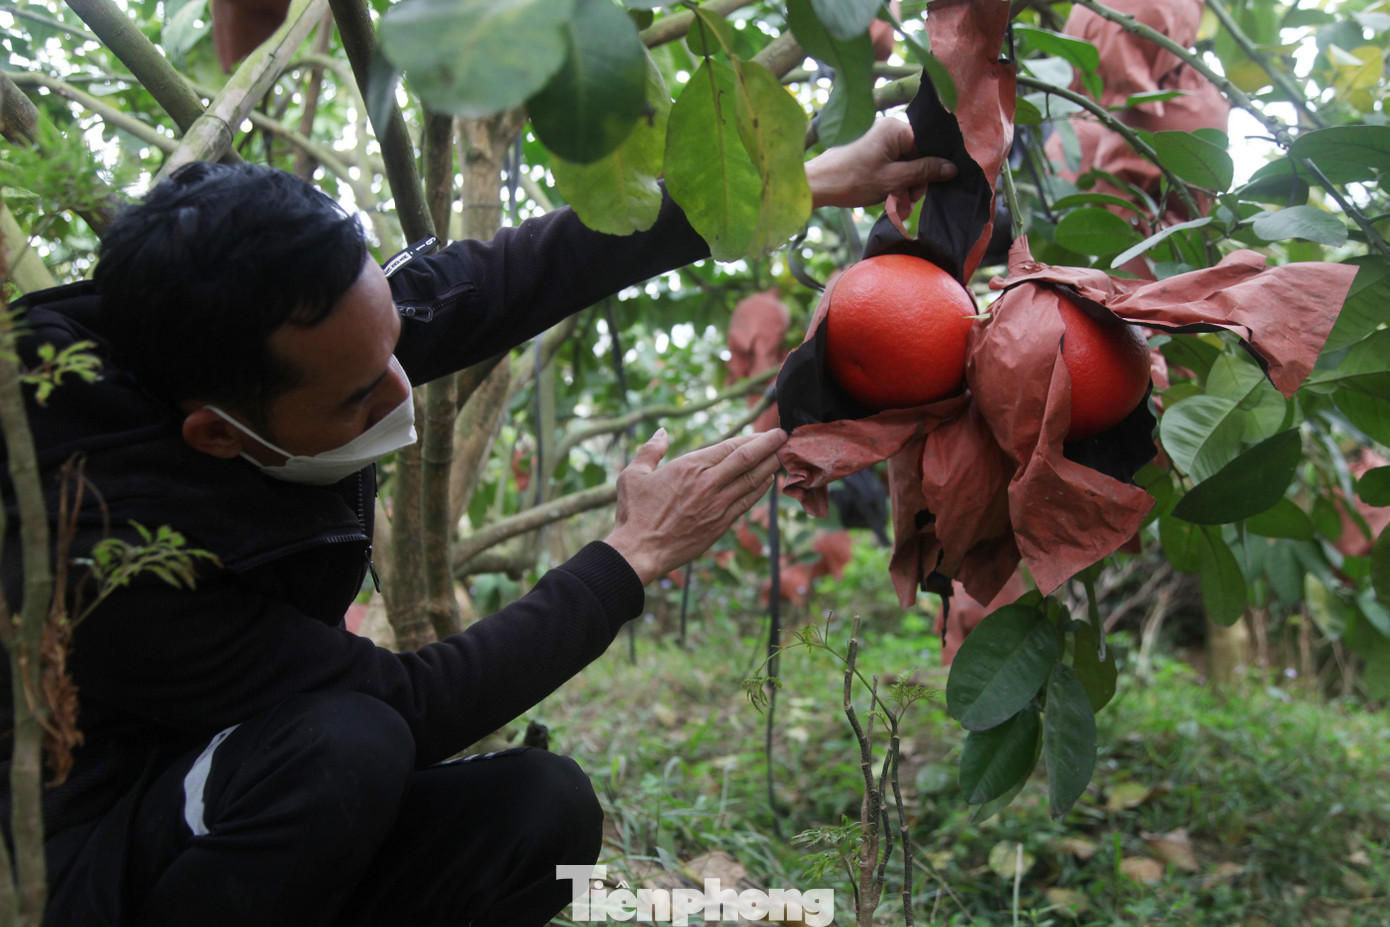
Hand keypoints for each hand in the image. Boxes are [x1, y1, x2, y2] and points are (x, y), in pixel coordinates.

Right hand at [604, 428, 787, 585]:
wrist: (641, 550)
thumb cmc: (634, 513)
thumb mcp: (633, 474)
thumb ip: (650, 450)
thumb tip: (662, 433)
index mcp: (689, 466)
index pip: (730, 446)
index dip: (752, 438)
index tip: (766, 432)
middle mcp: (708, 483)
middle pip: (748, 459)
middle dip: (769, 445)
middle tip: (784, 436)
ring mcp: (718, 505)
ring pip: (752, 480)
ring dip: (770, 466)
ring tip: (783, 455)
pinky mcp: (721, 524)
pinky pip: (747, 502)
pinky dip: (761, 489)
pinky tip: (769, 481)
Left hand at [804, 116, 956, 209]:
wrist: (817, 185)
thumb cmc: (851, 180)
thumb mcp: (892, 180)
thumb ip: (923, 172)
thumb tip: (952, 168)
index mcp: (894, 128)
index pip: (926, 145)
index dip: (928, 170)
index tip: (920, 192)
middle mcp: (886, 126)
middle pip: (915, 153)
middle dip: (914, 180)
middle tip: (905, 202)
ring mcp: (876, 136)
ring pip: (903, 160)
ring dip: (902, 183)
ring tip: (893, 202)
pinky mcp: (867, 147)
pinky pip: (889, 161)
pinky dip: (891, 178)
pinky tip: (886, 194)